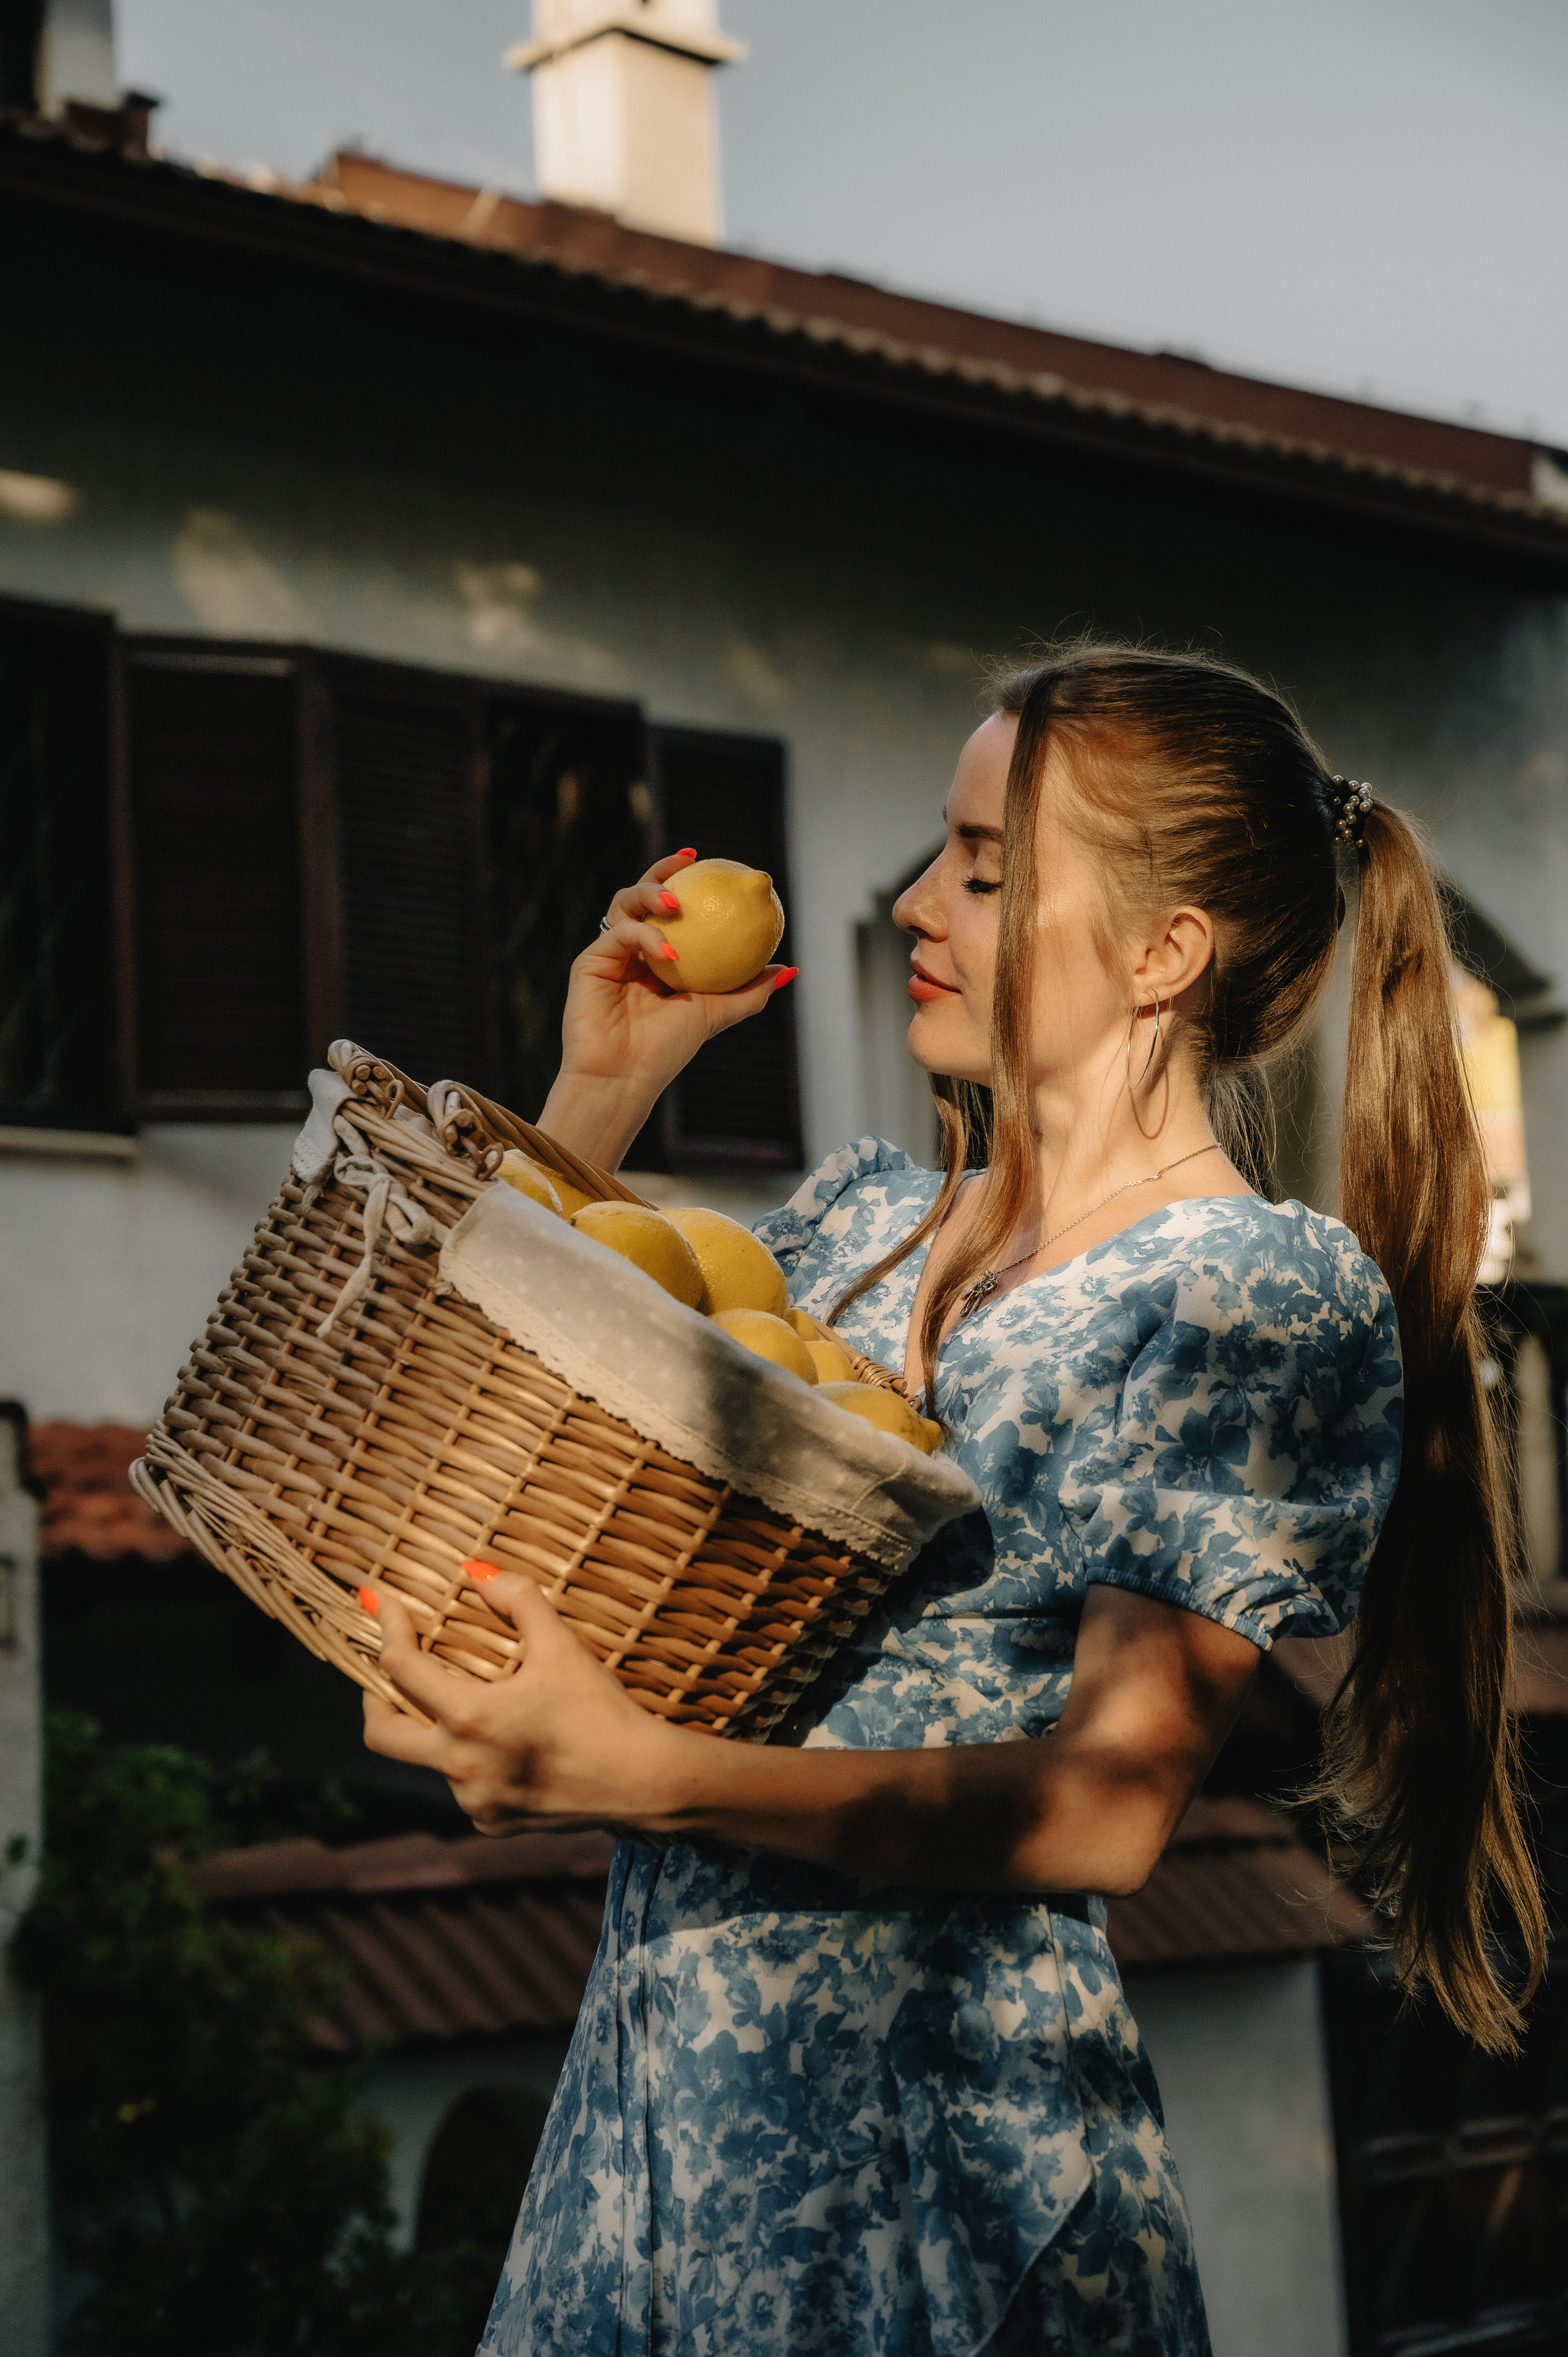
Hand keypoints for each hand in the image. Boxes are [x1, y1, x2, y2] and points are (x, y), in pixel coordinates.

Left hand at [360, 1567, 679, 1835]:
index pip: (400, 1668)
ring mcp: (474, 1802)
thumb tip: (475, 1572)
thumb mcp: (562, 1646)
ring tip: (474, 1703)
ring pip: (429, 1759)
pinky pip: (463, 1787)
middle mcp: (461, 1767)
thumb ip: (518, 1600)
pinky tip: (507, 1745)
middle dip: (374, 1698)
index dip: (386, 1628)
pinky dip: (471, 1760)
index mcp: (471, 1718)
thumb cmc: (603, 1710)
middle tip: (389, 1671)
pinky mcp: (491, 1823)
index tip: (379, 1603)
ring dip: (437, 1728)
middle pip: (381, 1734)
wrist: (643, 1782)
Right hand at [540, 850, 793, 1167]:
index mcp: (656, 959)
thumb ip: (749, 991)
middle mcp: (630, 952)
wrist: (623, 1079)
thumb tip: (789, 969)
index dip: (682, 879)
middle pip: (640, 895)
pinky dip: (648, 937)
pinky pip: (620, 933)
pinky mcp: (589, 962)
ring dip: (651, 892)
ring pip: (623, 903)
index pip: (667, 909)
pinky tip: (670, 952)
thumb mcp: (715, 1014)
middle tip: (689, 859)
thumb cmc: (666, 1052)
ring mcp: (608, 955)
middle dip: (661, 869)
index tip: (705, 861)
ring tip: (678, 900)